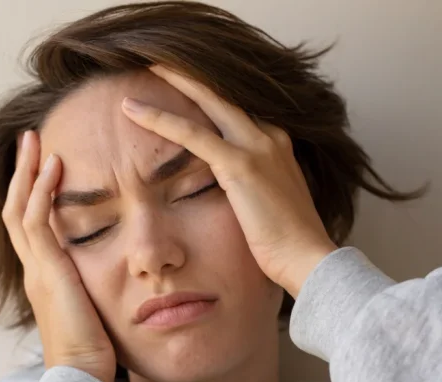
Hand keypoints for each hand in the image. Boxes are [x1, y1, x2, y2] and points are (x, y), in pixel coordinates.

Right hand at [2, 130, 116, 381]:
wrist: (83, 380)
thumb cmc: (97, 357)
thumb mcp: (99, 315)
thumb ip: (104, 294)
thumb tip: (129, 284)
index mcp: (45, 279)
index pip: (32, 226)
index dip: (34, 194)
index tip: (45, 165)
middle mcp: (35, 271)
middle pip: (17, 210)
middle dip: (23, 173)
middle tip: (30, 140)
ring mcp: (37, 270)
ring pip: (21, 209)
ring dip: (28, 172)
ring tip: (35, 140)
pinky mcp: (48, 273)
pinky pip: (38, 222)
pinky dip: (43, 191)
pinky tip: (54, 166)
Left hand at [121, 64, 337, 298]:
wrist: (308, 260)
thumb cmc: (290, 247)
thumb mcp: (271, 207)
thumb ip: (254, 191)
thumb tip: (236, 199)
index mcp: (278, 146)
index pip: (239, 111)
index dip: (211, 98)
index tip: (187, 87)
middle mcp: (270, 137)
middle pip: (224, 96)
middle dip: (192, 76)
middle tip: (163, 61)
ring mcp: (256, 147)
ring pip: (206, 103)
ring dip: (174, 82)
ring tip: (148, 66)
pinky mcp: (239, 164)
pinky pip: (190, 134)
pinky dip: (158, 119)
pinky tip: (132, 110)